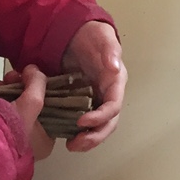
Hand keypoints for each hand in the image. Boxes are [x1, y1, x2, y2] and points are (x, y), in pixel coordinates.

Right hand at [10, 65, 55, 160]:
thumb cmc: (11, 128)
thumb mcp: (31, 103)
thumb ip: (37, 83)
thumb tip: (33, 69)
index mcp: (45, 140)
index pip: (51, 108)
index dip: (42, 89)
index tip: (33, 77)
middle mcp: (31, 142)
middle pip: (32, 105)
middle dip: (22, 87)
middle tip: (12, 76)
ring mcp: (12, 138)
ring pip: (15, 106)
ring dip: (9, 90)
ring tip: (1, 81)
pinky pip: (2, 112)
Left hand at [60, 21, 125, 151]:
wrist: (76, 33)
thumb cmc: (92, 34)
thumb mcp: (101, 37)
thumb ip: (109, 50)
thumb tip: (115, 68)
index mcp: (116, 81)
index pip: (114, 106)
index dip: (101, 117)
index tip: (82, 121)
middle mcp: (108, 93)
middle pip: (108, 122)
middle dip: (95, 136)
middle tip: (76, 144)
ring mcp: (96, 99)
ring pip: (98, 126)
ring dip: (87, 139)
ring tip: (71, 146)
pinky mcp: (82, 102)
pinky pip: (83, 121)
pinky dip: (76, 132)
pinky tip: (64, 136)